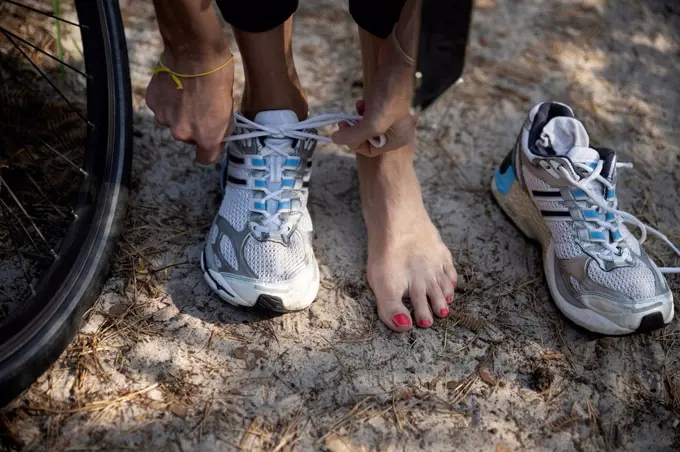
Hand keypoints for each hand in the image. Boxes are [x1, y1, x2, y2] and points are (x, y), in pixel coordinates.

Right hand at [146, 50, 234, 163]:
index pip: (206, 159)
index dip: (210, 149)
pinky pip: (161, 107)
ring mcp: (164, 118)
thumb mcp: (229, 109)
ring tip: (186, 93)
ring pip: (172, 122)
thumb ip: (221, 129)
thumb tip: (218, 135)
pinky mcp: (152, 102)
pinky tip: (175, 86)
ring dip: (178, 113)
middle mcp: (182, 133)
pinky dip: (166, 100)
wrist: (195, 53)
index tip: (211, 139)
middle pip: (187, 137)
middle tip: (200, 105)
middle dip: (193, 125)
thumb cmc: (217, 77)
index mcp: (205, 137)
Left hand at [331, 34, 417, 156]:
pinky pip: (369, 116)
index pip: (370, 151)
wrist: (395, 65)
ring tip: (357, 109)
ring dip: (357, 120)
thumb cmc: (388, 96)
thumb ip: (353, 135)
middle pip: (367, 140)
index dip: (354, 143)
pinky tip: (361, 102)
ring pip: (366, 127)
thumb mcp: (371, 122)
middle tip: (345, 121)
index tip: (343, 131)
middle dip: (355, 130)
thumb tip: (334, 140)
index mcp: (398, 140)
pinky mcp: (384, 106)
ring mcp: (391, 119)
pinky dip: (362, 111)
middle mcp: (396, 132)